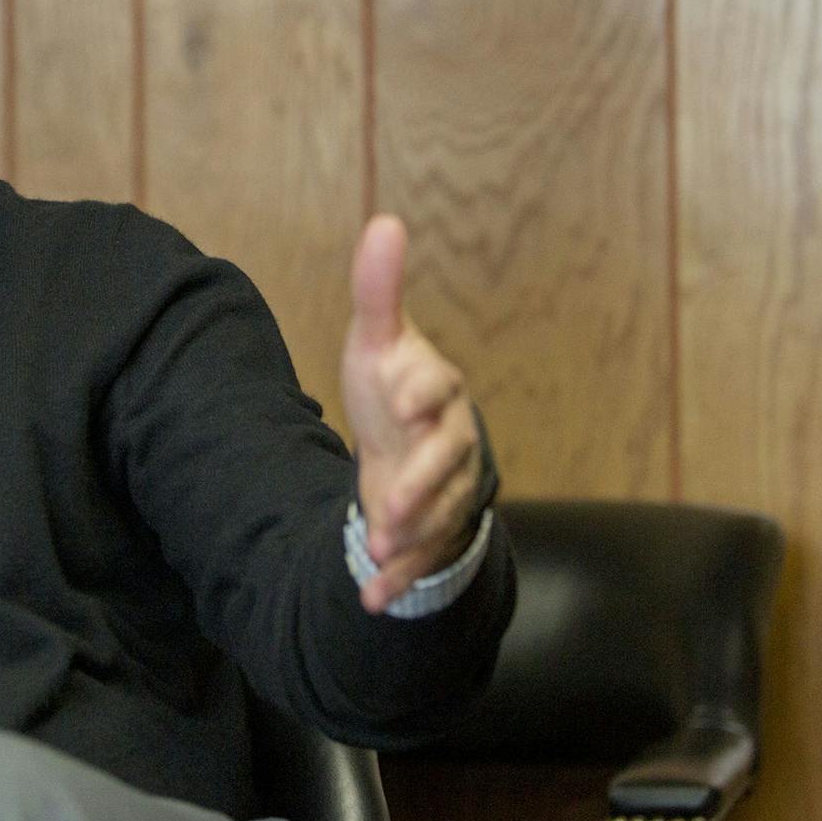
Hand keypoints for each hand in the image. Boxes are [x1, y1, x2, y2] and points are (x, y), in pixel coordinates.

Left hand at [340, 215, 483, 613]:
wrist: (408, 445)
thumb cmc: (392, 387)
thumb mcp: (377, 341)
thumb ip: (379, 291)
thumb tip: (384, 221)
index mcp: (438, 391)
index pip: (436, 388)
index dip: (420, 391)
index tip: (400, 397)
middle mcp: (451, 441)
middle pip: (444, 463)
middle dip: (418, 484)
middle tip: (386, 504)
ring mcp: (446, 491)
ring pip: (438, 515)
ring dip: (409, 539)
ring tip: (376, 553)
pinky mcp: (433, 530)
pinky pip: (423, 558)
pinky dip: (398, 580)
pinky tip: (370, 599)